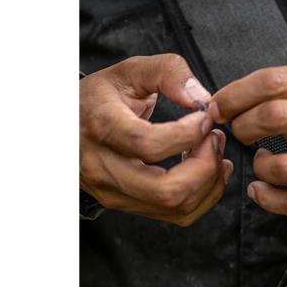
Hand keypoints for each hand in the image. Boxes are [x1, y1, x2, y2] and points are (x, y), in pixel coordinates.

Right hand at [80, 54, 233, 226]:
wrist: (71, 127)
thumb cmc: (101, 99)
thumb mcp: (128, 71)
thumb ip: (167, 72)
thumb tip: (201, 97)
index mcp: (101, 127)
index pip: (148, 144)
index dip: (187, 134)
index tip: (204, 117)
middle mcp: (104, 168)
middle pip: (166, 190)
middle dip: (205, 168)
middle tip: (214, 139)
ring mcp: (115, 193)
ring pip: (176, 207)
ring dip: (209, 183)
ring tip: (215, 152)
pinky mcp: (129, 206)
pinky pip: (177, 215)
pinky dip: (204, 196)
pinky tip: (209, 171)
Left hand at [212, 63, 286, 216]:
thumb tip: (231, 104)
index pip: (272, 82)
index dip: (236, 95)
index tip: (220, 106)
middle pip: (273, 118)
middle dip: (242, 127)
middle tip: (238, 133)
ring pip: (283, 167)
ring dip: (259, 167)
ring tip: (260, 162)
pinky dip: (268, 199)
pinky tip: (261, 190)